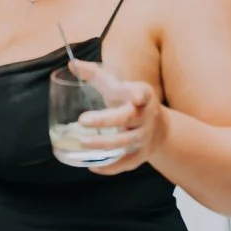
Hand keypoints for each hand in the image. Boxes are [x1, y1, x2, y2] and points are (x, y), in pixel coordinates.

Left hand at [67, 59, 166, 174]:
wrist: (159, 126)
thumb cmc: (129, 101)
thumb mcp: (117, 86)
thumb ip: (95, 75)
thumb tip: (71, 63)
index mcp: (143, 95)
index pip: (143, 93)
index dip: (140, 95)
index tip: (136, 97)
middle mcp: (146, 116)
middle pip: (126, 119)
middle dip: (105, 120)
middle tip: (82, 120)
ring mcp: (145, 137)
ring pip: (124, 143)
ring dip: (103, 144)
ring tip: (82, 143)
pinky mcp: (142, 155)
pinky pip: (126, 163)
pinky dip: (111, 167)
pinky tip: (93, 165)